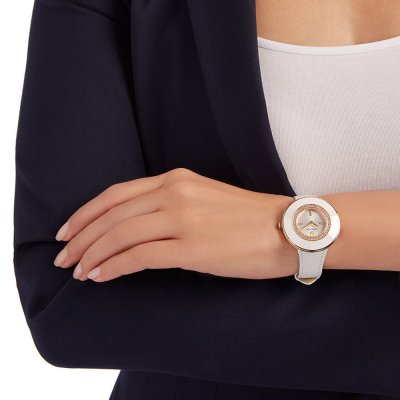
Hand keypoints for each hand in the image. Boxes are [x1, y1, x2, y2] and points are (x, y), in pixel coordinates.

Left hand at [53, 168, 296, 281]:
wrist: (285, 228)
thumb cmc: (247, 217)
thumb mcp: (203, 199)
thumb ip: (169, 206)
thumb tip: (138, 229)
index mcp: (175, 179)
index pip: (116, 194)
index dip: (86, 213)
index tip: (68, 230)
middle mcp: (174, 193)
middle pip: (112, 214)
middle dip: (81, 236)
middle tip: (63, 255)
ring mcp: (183, 218)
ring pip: (121, 234)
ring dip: (93, 253)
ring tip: (77, 270)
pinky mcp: (192, 246)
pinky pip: (140, 256)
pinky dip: (114, 266)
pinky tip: (100, 276)